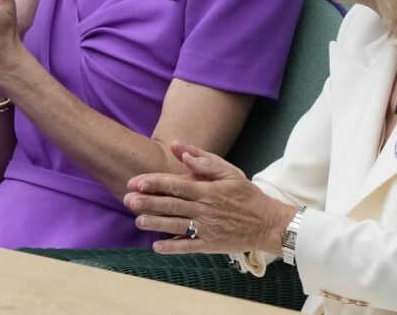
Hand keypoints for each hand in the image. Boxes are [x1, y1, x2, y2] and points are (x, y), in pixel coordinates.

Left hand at [124, 142, 296, 254]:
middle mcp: (205, 209)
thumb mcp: (229, 171)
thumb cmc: (247, 195)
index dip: (155, 183)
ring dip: (156, 223)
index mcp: (208, 190)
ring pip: (177, 226)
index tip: (136, 182)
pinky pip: (189, 247)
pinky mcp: (211, 245)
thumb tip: (180, 149)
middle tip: (128, 200)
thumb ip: (204, 160)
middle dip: (148, 202)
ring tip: (137, 220)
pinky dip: (173, 248)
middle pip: (172, 205)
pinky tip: (156, 246)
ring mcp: (207, 228)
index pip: (177, 185)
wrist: (268, 224)